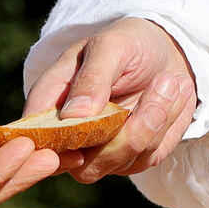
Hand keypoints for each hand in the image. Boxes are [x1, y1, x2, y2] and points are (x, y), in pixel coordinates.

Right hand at [23, 18, 198, 181]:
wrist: (167, 54)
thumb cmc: (129, 44)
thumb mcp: (112, 46)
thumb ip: (92, 77)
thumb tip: (73, 116)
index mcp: (51, 100)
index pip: (36, 135)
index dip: (55, 143)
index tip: (94, 127)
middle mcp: (70, 134)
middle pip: (81, 164)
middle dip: (126, 133)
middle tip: (163, 83)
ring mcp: (100, 152)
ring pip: (121, 160)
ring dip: (154, 120)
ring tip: (169, 81)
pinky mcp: (131, 158)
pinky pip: (148, 157)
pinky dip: (167, 125)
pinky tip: (172, 95)